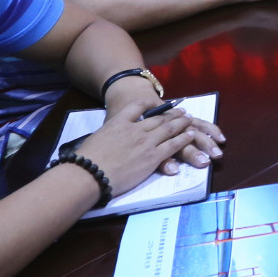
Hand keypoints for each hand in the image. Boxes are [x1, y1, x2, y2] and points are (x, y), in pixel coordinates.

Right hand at [66, 101, 221, 192]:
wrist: (90, 173)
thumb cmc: (86, 160)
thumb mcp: (97, 138)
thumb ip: (108, 136)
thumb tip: (107, 141)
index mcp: (118, 122)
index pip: (136, 107)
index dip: (149, 104)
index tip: (156, 103)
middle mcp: (135, 128)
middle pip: (158, 118)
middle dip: (171, 114)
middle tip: (181, 111)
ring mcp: (145, 142)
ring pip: (168, 128)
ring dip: (181, 123)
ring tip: (189, 120)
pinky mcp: (153, 156)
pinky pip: (173, 145)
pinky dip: (183, 139)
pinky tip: (191, 135)